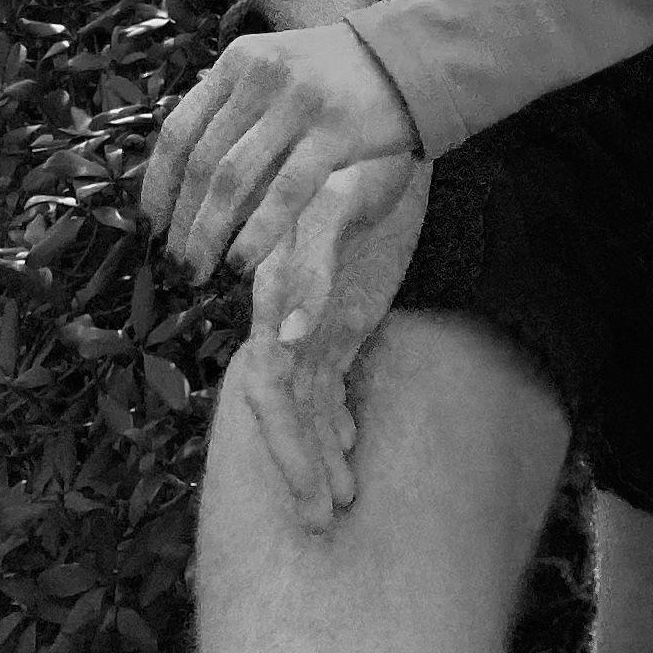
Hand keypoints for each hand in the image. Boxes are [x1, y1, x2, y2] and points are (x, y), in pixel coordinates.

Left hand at [143, 22, 425, 281]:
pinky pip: (284, 192)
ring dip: (208, 233)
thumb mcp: (275, 67)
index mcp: (238, 60)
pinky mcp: (334, 132)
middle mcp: (261, 75)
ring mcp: (297, 102)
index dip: (158, 184)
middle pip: (201, 161)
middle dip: (182, 220)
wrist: (409, 57)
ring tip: (199, 270)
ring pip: (232, 180)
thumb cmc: (337, 73)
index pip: (179, 128)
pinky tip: (241, 262)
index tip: (150, 224)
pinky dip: (256, 232)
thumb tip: (182, 170)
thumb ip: (233, 104)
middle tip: (175, 261)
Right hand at [232, 159, 430, 529]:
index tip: (311, 483)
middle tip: (325, 520)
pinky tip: (347, 449)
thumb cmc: (357, 160)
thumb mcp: (341, 202)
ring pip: (306, 403)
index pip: (270, 383)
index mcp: (277, 294)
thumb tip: (284, 341)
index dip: (286, 437)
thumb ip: (311, 265)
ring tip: (339, 507)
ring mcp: (311, 322)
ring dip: (318, 453)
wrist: (381, 132)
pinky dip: (334, 420)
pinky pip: (326, 383)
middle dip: (299, 463)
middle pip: (283, 407)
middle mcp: (287, 316)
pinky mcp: (337, 321)